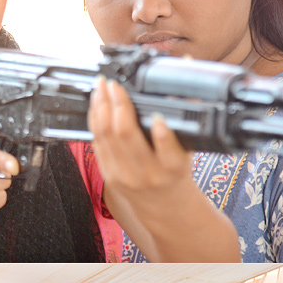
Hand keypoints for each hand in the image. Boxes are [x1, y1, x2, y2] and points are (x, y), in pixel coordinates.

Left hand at [90, 78, 192, 207]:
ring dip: (101, 108)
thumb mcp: (187, 151)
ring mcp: (123, 175)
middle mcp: (147, 173)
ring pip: (106, 137)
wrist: (162, 205)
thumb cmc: (175, 172)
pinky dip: (95, 120)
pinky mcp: (107, 174)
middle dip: (118, 105)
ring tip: (101, 88)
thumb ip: (184, 121)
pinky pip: (97, 143)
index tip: (159, 116)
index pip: (168, 150)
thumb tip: (187, 77)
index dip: (162, 134)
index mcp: (173, 167)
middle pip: (126, 136)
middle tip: (114, 84)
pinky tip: (96, 105)